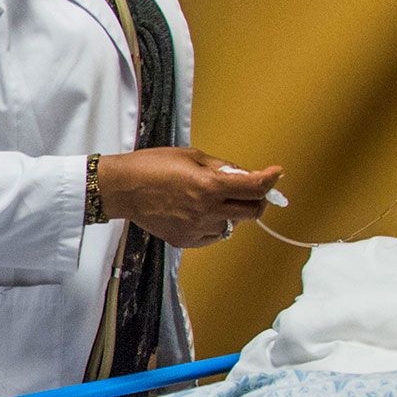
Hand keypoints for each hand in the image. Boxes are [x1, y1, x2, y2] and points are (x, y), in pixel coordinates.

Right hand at [96, 147, 279, 247]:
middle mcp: (207, 210)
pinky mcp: (186, 240)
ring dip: (230, 211)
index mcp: (210, 186)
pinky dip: (213, 224)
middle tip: (250, 190)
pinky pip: (213, 235)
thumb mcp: (190, 156)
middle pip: (252, 212)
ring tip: (208, 199)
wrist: (121, 189)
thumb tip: (243, 175)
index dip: (270, 179)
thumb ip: (221, 167)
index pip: (255, 188)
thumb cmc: (151, 166)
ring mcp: (197, 228)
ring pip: (232, 224)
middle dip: (257, 199)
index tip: (275, 174)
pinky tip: (196, 212)